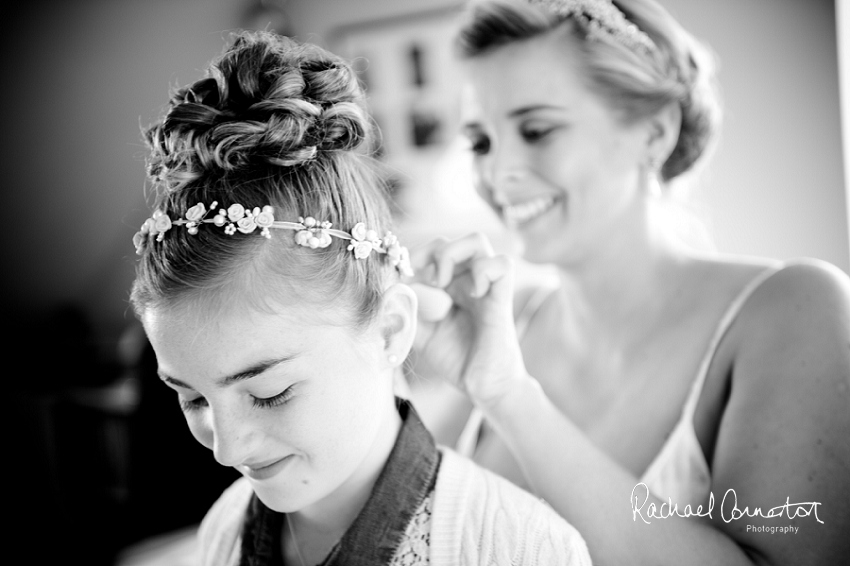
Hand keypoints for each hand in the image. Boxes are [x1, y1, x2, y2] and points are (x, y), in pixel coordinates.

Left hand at [407, 233, 529, 409]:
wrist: (485, 388)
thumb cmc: (459, 361)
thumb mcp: (422, 335)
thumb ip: (406, 313)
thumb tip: (386, 295)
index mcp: (455, 287)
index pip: (436, 251)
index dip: (415, 256)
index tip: (400, 276)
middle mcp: (471, 281)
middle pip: (455, 238)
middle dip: (431, 250)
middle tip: (420, 276)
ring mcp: (488, 287)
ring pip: (478, 241)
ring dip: (452, 254)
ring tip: (443, 283)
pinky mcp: (502, 300)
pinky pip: (502, 265)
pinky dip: (483, 271)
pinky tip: (471, 293)